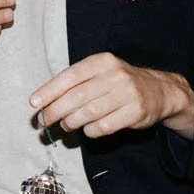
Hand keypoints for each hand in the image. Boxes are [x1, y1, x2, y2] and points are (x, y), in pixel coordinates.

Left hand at [30, 53, 193, 140]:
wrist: (159, 91)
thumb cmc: (118, 83)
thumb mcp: (99, 74)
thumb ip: (73, 84)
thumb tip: (42, 103)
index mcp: (101, 62)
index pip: (69, 76)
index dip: (49, 91)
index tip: (34, 103)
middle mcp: (115, 75)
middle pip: (76, 97)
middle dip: (55, 111)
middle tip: (44, 121)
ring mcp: (127, 94)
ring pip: (88, 113)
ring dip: (71, 122)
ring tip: (65, 126)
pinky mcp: (135, 113)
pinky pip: (103, 127)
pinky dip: (90, 131)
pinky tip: (87, 129)